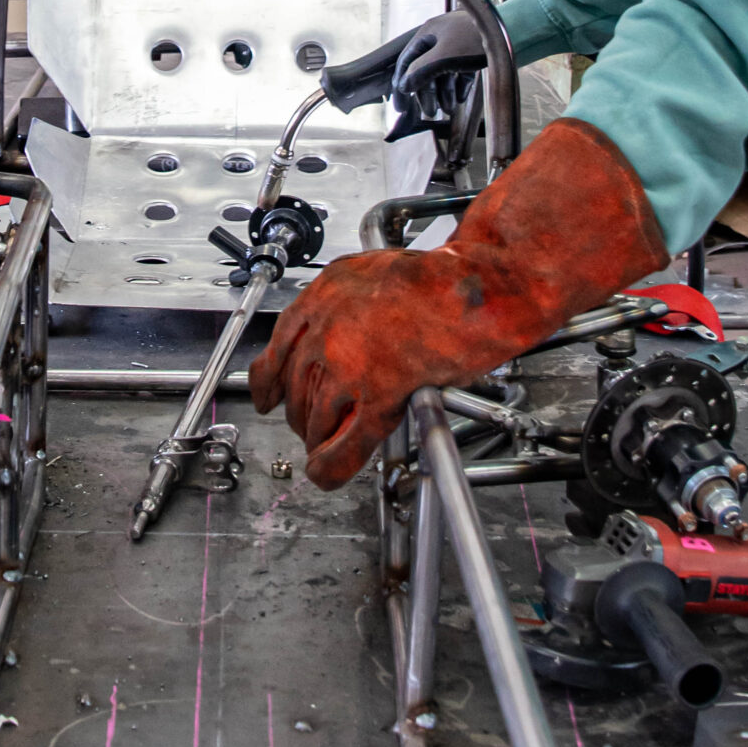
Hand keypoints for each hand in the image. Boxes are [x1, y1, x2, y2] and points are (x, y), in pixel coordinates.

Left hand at [250, 118, 667, 487]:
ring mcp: (349, 360)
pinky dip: (332, 463)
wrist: (480, 284)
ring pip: (314, 417)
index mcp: (325, 292)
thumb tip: (338, 337)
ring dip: (318, 438)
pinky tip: (327, 472)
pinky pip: (345, 440)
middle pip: (295, 386)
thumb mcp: (376, 274)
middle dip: (302, 414)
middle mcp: (327, 324)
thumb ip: (348, 307)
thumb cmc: (446, 278)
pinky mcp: (379, 390)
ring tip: (327, 448)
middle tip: (312, 427)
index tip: (267, 397)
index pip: (278, 346)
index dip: (269, 381)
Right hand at [319, 9, 487, 139]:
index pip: (407, 61)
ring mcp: (458, 44)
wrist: (514, 30)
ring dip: (443, 92)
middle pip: (425, 69)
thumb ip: (421, 71)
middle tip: (430, 112)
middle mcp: (440, 37)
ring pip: (444, 72)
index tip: (400, 107)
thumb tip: (403, 86)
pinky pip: (460, 71)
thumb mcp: (443, 56)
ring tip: (448, 109)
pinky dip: (458, 86)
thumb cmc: (476, 40)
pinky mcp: (474, 51)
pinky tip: (460, 99)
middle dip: (427, 93)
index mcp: (428, 33)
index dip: (402, 85)